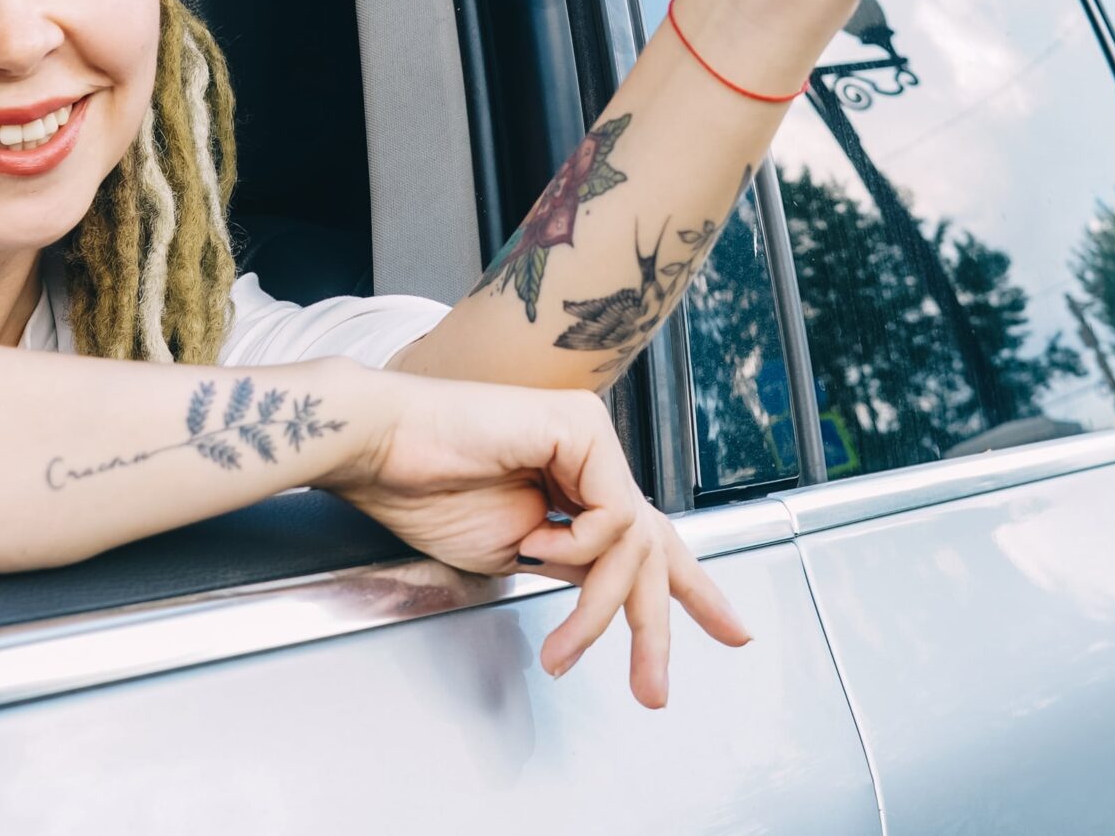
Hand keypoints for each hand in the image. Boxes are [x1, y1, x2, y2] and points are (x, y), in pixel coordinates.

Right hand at [317, 369, 750, 707]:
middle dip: (657, 626)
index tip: (733, 633)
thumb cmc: (426, 494)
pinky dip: (578, 548)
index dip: (691, 589)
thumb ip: (570, 565)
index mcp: (573, 481)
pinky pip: (613, 515)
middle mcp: (590, 454)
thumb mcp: (514, 552)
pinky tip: (534, 543)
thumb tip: (607, 589)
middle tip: (653, 687)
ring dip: (600, 608)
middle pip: (652, 546)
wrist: (381, 451)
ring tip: (561, 648)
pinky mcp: (582, 426)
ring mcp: (589, 437)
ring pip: (634, 542)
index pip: (646, 537)